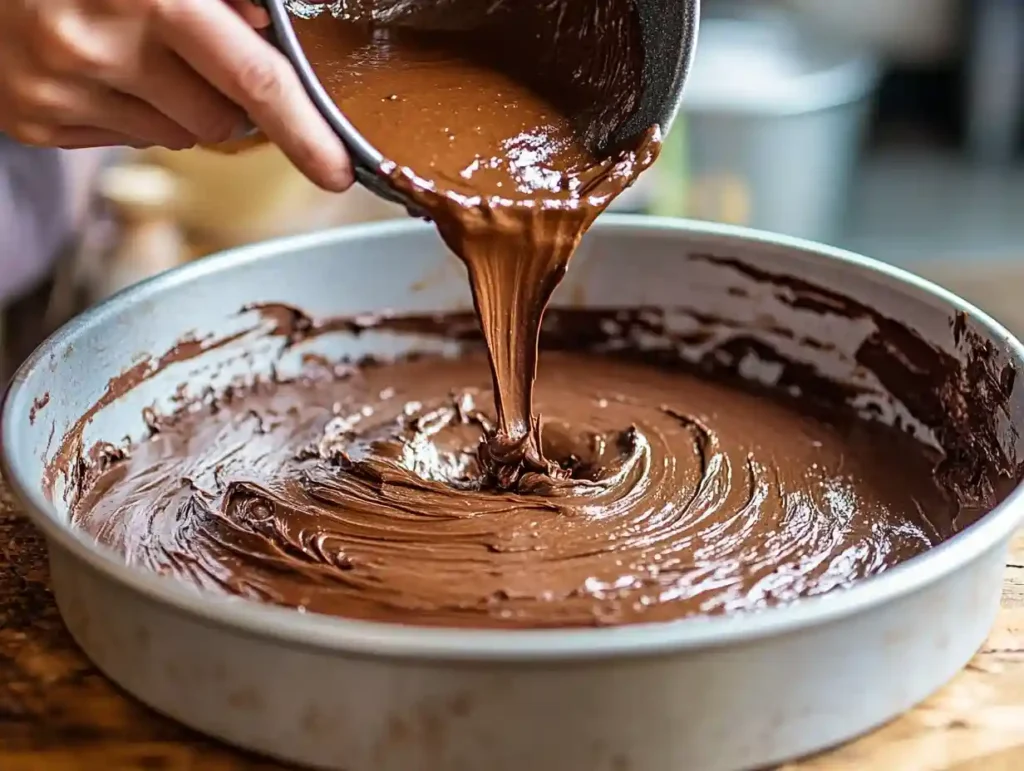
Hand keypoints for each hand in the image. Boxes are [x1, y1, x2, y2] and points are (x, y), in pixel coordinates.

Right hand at [0, 0, 352, 191]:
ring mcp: (60, 88)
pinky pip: (126, 142)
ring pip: (177, 138)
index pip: (255, 80)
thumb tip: (274, 36)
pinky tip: (100, 70)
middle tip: (190, 54)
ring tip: (133, 52)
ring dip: (175, 106)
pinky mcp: (34, 120)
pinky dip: (129, 113)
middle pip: (221, 122)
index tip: (337, 171)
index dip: (305, 131)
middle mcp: (99, 44)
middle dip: (224, 98)